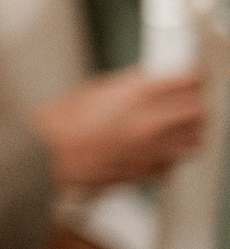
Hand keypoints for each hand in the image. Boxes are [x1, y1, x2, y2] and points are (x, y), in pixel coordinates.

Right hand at [32, 69, 206, 190]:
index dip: (193, 77)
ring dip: (190, 130)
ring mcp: (152, 148)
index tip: (193, 77)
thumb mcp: (97, 89)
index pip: (188, 81)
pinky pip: (175, 161)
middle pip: (200, 110)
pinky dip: (173, 153)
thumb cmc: (62, 125)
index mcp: (137, 94)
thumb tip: (152, 84)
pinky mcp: (148, 171)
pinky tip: (159, 147)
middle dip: (197, 103)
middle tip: (191, 99)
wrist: (48, 157)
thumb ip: (131, 87)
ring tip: (180, 125)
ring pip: (195, 138)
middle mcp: (151, 121)